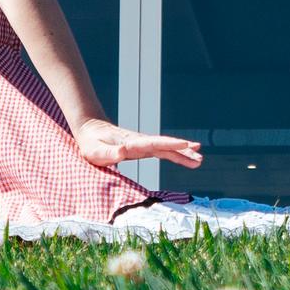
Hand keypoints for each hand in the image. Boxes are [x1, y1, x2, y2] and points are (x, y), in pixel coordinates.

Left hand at [75, 122, 200, 174]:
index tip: (185, 145)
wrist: (90, 129)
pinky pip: (162, 151)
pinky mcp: (142, 147)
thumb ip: (109, 153)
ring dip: (182, 154)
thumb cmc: (90, 143)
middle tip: (199, 157)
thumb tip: (123, 152)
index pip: (153, 144)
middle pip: (165, 146)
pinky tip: (185, 157)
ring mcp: (142, 144)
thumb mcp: (95, 151)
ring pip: (166, 148)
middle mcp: (139, 142)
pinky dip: (174, 154)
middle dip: (182, 151)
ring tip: (199, 160)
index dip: (170, 144)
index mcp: (130, 143)